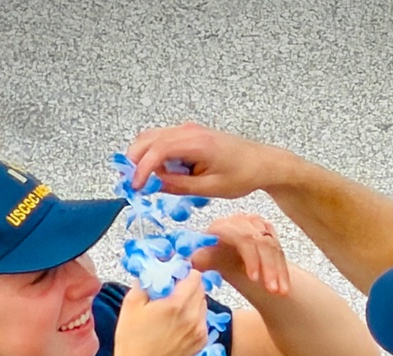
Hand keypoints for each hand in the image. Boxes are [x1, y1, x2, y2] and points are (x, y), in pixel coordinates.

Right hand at [112, 270, 208, 355]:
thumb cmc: (132, 339)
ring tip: (175, 309)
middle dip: (188, 286)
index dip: (184, 272)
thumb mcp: (131, 304)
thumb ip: (146, 281)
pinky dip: (194, 318)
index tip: (173, 275)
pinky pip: (203, 321)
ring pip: (203, 305)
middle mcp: (193, 317)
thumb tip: (155, 269)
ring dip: (192, 302)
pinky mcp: (201, 343)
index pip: (194, 275)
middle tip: (172, 291)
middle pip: (201, 289)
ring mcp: (200, 331)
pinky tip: (179, 324)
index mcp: (177, 304)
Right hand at [128, 122, 280, 197]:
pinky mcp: (189, 135)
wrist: (261, 163)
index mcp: (195, 142)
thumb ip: (179, 186)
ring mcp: (188, 130)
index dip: (141, 169)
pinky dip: (155, 157)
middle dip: (134, 161)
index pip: (157, 151)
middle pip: (148, 139)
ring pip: (152, 138)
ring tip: (145, 182)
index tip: (135, 188)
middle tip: (131, 184)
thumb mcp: (210, 188)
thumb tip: (153, 185)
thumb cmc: (241, 176)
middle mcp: (188, 131)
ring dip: (143, 158)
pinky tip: (162, 175)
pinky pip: (163, 142)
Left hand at [193, 213, 289, 295]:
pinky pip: (279, 253)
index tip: (254, 278)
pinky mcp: (267, 234)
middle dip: (268, 268)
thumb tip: (192, 262)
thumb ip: (198, 260)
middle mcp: (240, 222)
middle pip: (260, 242)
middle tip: (272, 290)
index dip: (250, 257)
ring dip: (278, 272)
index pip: (242, 237)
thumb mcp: (201, 261)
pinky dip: (282, 272)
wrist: (220, 259)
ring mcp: (255, 226)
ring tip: (279, 292)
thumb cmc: (208, 261)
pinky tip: (284, 288)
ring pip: (272, 248)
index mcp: (222, 226)